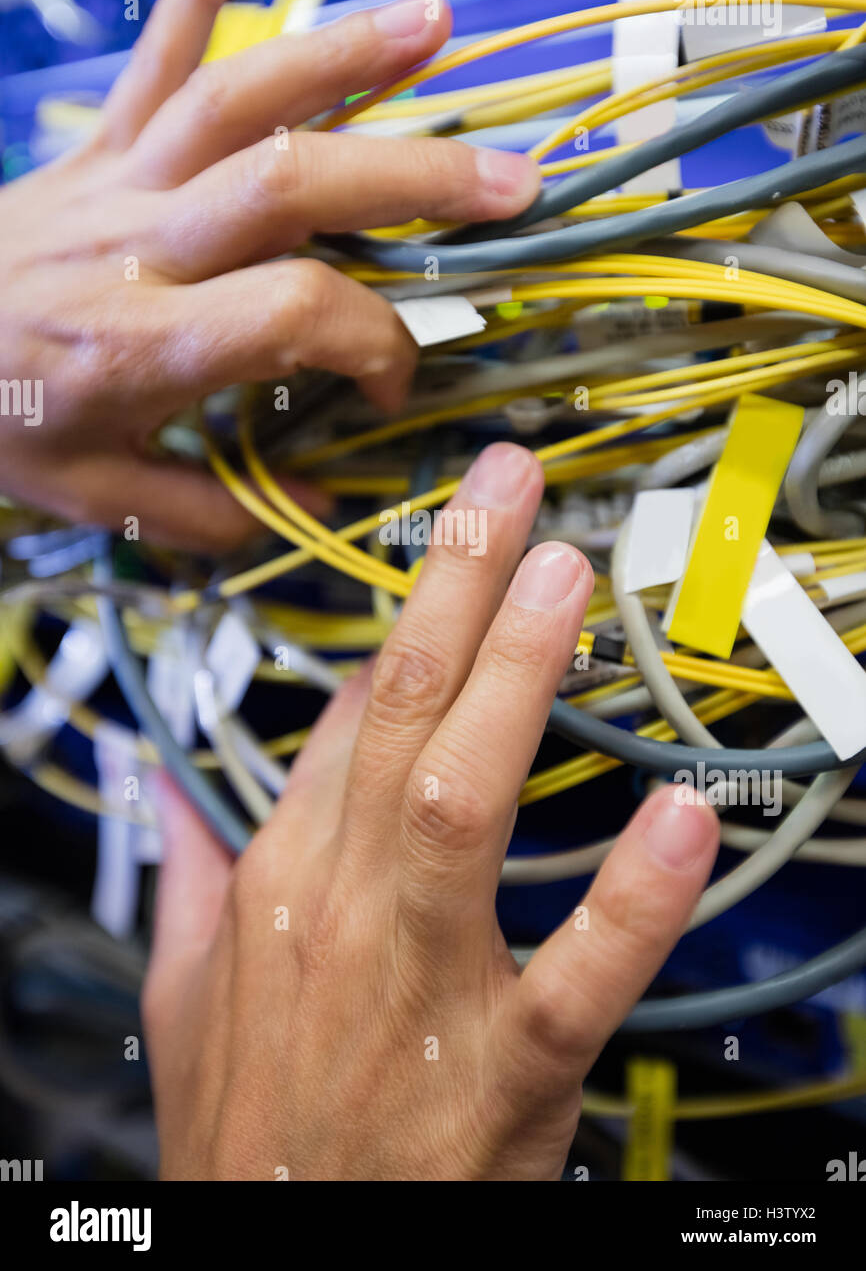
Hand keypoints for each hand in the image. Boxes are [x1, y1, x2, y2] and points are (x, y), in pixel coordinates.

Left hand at [0, 0, 539, 549]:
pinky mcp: (97, 149)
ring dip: (345, 56)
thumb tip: (318, 508)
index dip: (376, 344)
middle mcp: (142, 246)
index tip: (392, 382)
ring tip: (436, 27)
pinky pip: (151, 57)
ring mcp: (119, 181)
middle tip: (512, 184)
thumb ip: (212, 513)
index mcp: (147, 342)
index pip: (298, 314)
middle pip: (292, 184)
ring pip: (241, 100)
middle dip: (414, 179)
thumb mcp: (98, 497)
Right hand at [143, 441, 718, 1180]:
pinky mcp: (500, 1072)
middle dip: (457, 587)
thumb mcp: (179, 996)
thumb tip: (165, 788)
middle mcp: (343, 908)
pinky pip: (572, 974)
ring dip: (518, 683)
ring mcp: (418, 983)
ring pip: (463, 801)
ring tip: (568, 582)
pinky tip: (681, 819)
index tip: (464, 528)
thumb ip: (181, 876)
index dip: (415, 606)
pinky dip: (630, 899)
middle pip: (397, 712)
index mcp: (282, 880)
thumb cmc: (249, 1132)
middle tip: (514, 489)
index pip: (351, 708)